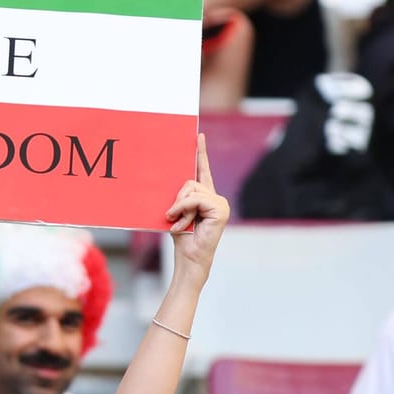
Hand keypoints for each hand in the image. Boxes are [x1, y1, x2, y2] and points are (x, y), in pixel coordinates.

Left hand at [167, 133, 229, 277]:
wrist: (189, 257)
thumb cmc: (182, 236)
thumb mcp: (177, 211)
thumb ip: (180, 196)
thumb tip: (177, 183)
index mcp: (205, 196)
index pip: (202, 170)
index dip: (200, 153)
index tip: (198, 135)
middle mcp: (215, 197)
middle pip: (190, 182)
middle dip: (177, 199)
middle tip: (172, 217)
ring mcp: (220, 203)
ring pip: (191, 190)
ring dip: (179, 207)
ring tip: (178, 223)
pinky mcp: (220, 209)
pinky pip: (195, 199)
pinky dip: (184, 209)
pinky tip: (183, 223)